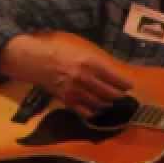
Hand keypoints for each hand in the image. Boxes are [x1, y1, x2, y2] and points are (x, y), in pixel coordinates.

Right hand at [0, 34, 132, 117]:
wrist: (34, 60)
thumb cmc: (59, 51)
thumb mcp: (82, 50)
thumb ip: (97, 62)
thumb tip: (114, 72)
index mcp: (91, 64)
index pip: (117, 79)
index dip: (126, 85)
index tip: (129, 86)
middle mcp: (86, 79)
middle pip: (111, 94)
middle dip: (119, 96)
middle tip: (121, 95)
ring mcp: (76, 91)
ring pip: (101, 104)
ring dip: (107, 104)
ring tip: (109, 102)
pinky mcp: (66, 100)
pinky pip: (85, 112)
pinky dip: (93, 112)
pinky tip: (95, 109)